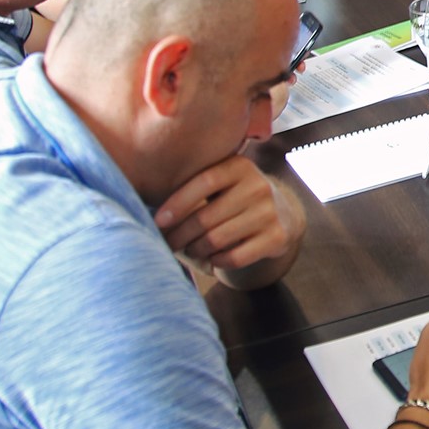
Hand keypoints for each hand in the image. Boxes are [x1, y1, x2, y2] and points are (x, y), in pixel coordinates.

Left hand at [154, 156, 304, 274]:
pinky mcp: (277, 238)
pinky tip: (210, 260)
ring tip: (187, 251)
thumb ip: (195, 182)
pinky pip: (235, 257)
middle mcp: (258, 187)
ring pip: (217, 239)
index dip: (177, 203)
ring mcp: (270, 213)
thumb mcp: (224, 180)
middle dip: (180, 235)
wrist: (284, 214)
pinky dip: (216, 262)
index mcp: (240, 166)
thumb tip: (145, 201)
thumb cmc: (235, 198)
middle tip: (167, 243)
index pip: (203, 182)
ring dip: (195, 250)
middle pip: (206, 216)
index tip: (158, 221)